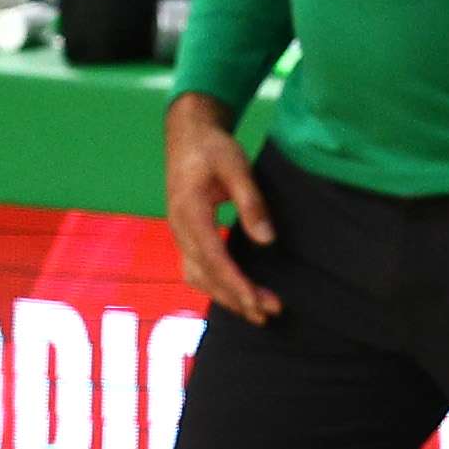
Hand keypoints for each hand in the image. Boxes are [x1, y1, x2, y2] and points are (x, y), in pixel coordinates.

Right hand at [163, 92, 279, 322]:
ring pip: (198, 277)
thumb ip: (251, 202)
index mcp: (189, 212)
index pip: (214, 259)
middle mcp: (179, 228)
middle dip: (236, 298)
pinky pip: (196, 269)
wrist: (187, 134)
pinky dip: (215, 286)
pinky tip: (236, 295)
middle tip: (269, 313)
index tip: (259, 303)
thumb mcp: (236, 165)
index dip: (236, 284)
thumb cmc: (213, 147)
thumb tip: (266, 241)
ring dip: (226, 297)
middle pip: (206, 275)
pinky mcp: (185, 234)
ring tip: (256, 312)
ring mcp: (179, 233)